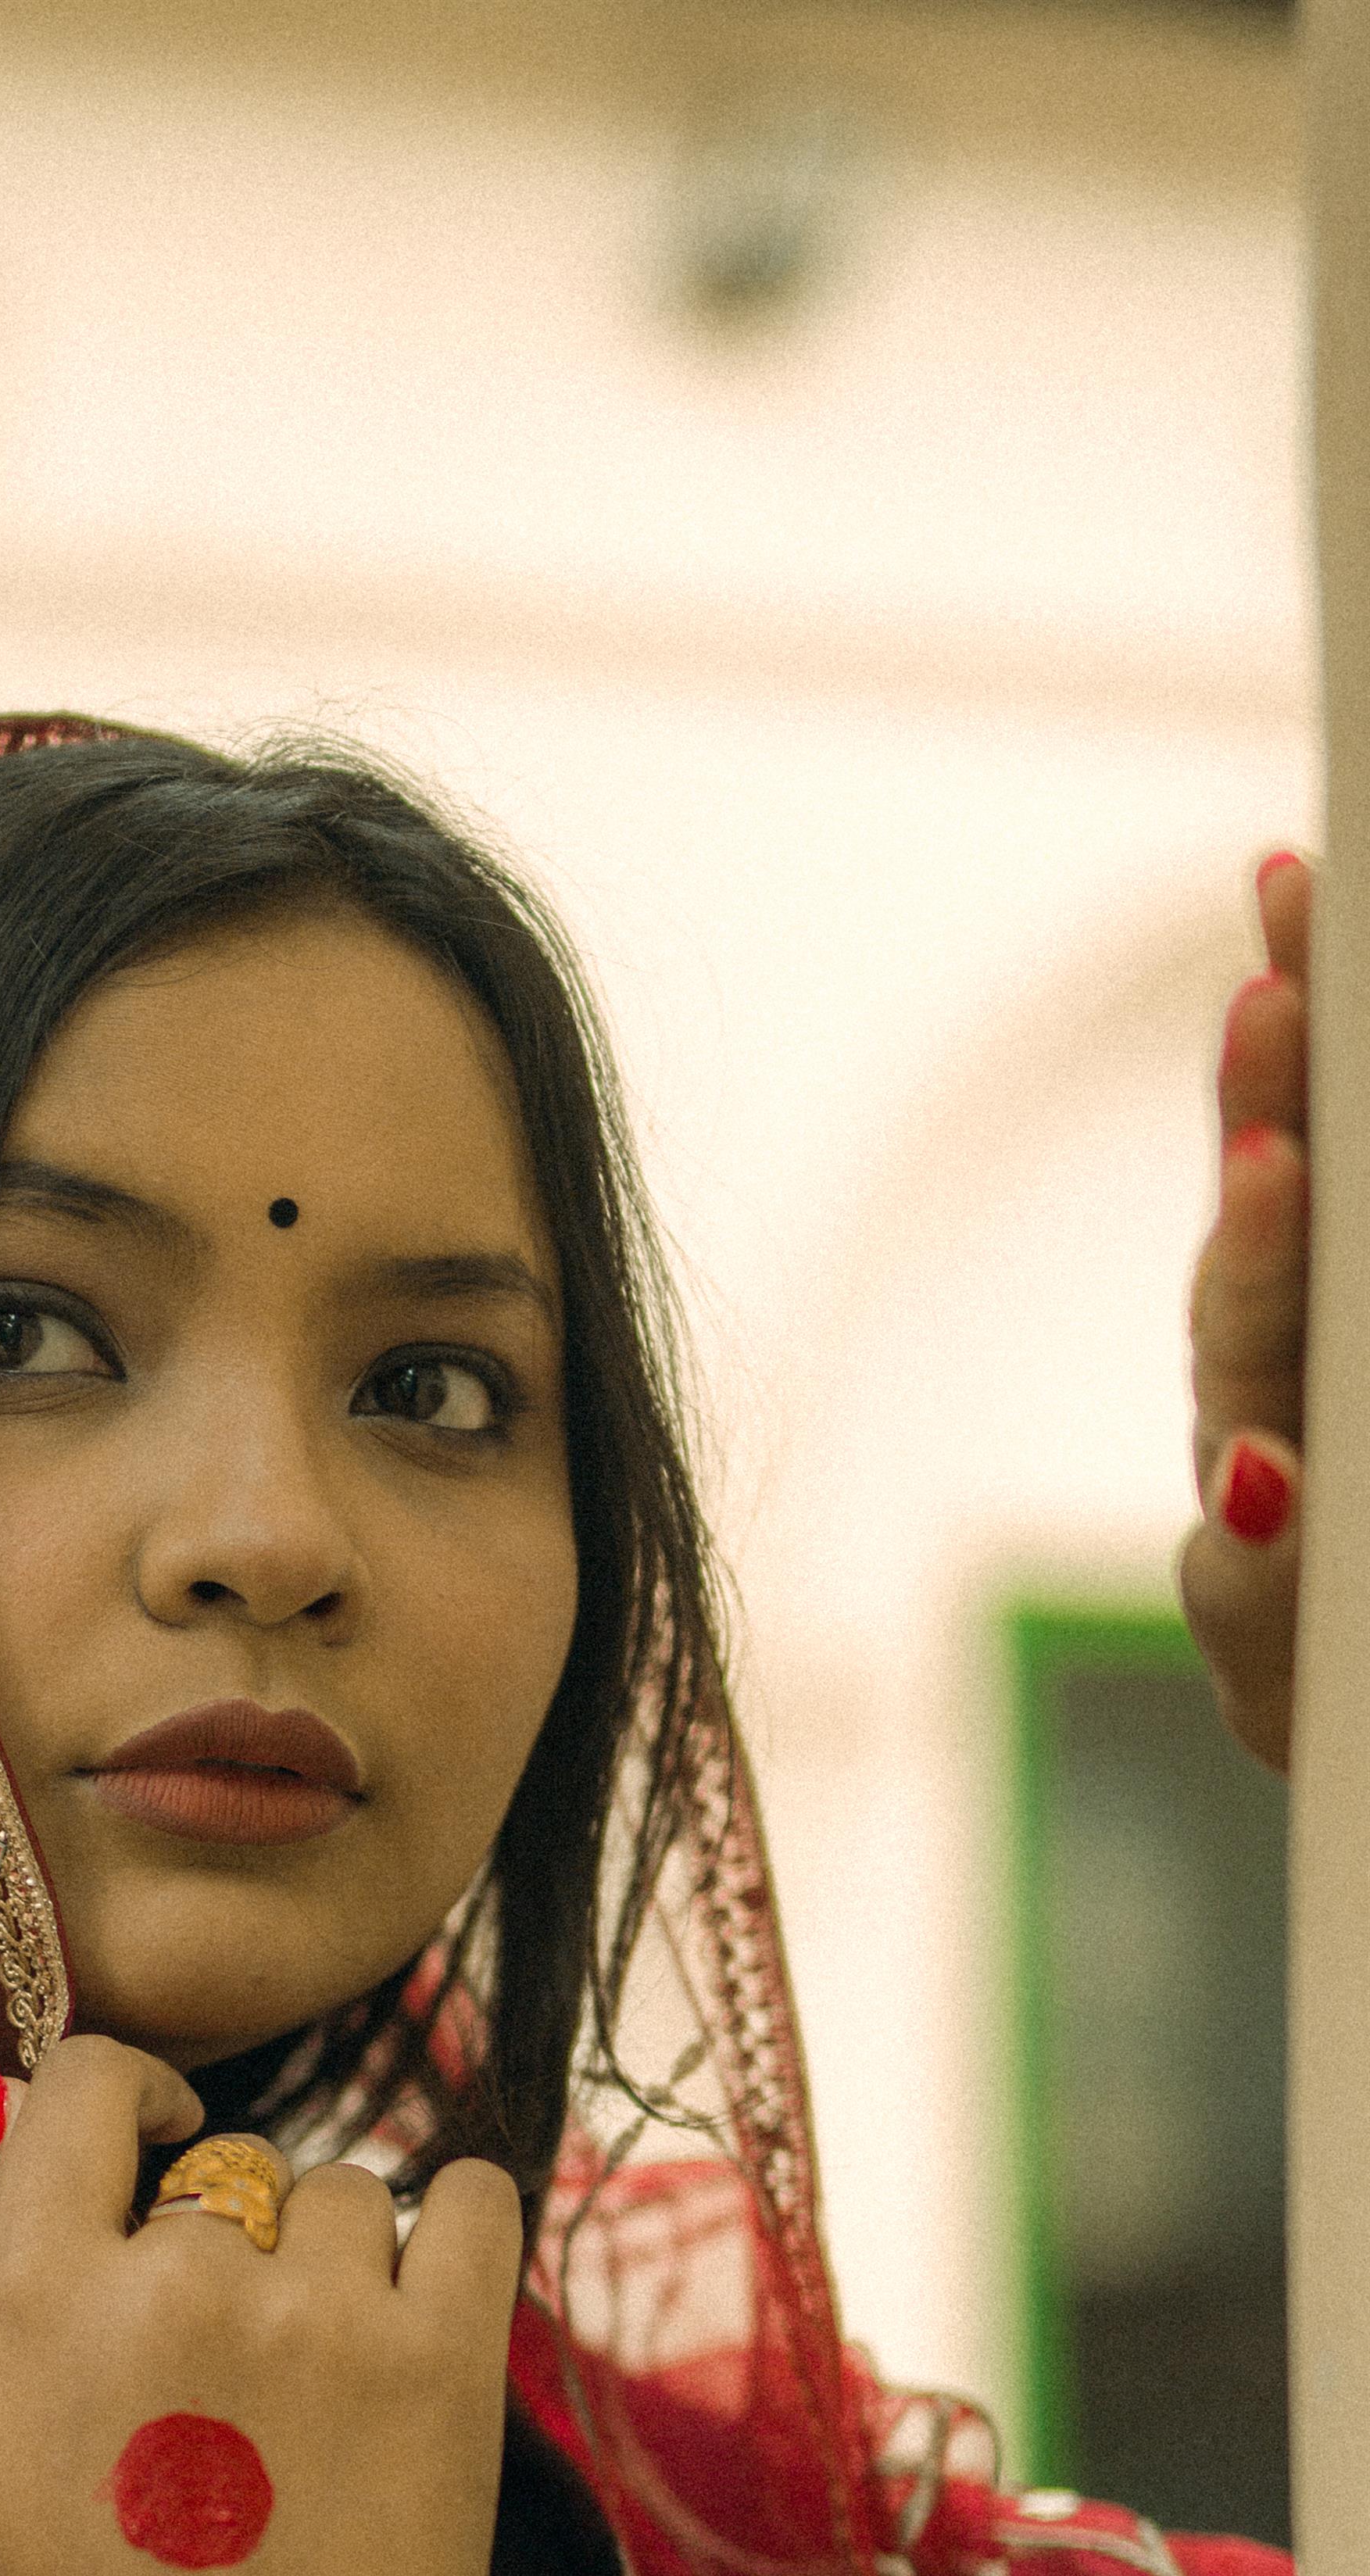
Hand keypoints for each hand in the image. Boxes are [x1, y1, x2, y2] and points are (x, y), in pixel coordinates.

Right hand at [0, 2038, 519, 2575]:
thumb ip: (16, 2286)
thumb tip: (63, 2139)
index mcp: (32, 2291)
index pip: (83, 2083)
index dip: (130, 2104)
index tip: (159, 2151)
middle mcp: (176, 2273)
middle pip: (230, 2165)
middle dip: (238, 2243)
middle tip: (242, 2372)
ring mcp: (319, 2311)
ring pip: (348, 2197)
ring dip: (341, 2270)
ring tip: (328, 2396)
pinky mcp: (445, 2360)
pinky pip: (475, 2204)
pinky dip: (458, 2232)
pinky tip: (433, 2297)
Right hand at [1180, 849, 1308, 1770]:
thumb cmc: (1368, 1580)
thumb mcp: (1331, 1429)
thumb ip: (1275, 1337)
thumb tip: (1284, 1035)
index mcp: (1325, 1329)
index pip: (1294, 1150)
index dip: (1291, 1035)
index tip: (1301, 884)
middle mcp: (1282, 1408)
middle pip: (1262, 1238)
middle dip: (1268, 1106)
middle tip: (1280, 997)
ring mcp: (1264, 1530)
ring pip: (1245, 1393)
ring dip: (1257, 1274)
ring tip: (1276, 1166)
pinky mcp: (1270, 1663)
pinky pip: (1254, 1594)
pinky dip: (1260, 1547)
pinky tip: (1278, 1473)